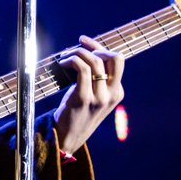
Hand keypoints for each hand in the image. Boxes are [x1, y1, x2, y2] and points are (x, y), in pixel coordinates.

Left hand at [53, 35, 124, 154]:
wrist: (68, 138)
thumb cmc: (78, 113)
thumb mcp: (95, 97)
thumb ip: (98, 79)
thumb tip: (88, 52)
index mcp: (118, 92)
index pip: (116, 60)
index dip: (99, 47)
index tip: (84, 41)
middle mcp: (112, 94)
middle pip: (114, 57)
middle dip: (95, 46)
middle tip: (78, 47)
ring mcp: (100, 97)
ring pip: (95, 61)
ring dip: (77, 52)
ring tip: (65, 57)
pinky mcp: (84, 98)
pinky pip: (82, 68)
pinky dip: (72, 60)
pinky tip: (63, 63)